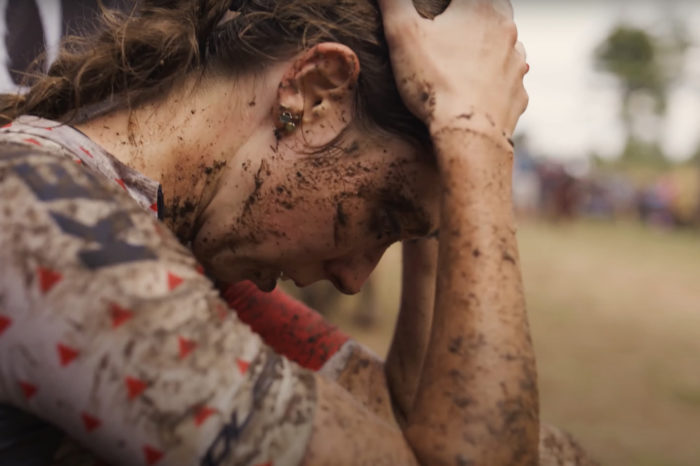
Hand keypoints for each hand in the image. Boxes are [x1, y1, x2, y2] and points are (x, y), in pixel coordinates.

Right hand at [378, 0, 527, 137]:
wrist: (468, 133)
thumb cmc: (434, 82)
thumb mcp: (402, 35)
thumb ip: (394, 3)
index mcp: (479, 8)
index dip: (452, 5)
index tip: (442, 12)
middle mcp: (506, 31)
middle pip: (496, 10)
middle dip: (476, 15)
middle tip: (454, 28)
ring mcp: (516, 64)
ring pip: (510, 45)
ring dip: (492, 47)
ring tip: (468, 60)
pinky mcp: (519, 94)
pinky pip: (511, 81)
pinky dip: (498, 81)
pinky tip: (482, 90)